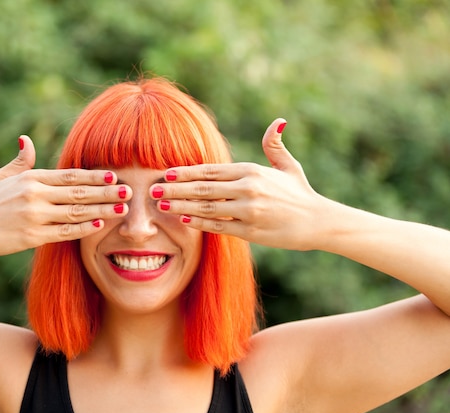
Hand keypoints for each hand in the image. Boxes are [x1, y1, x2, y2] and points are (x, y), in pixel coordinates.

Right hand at [0, 135, 130, 257]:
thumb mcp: (0, 177)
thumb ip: (21, 161)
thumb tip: (27, 139)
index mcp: (31, 178)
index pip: (70, 176)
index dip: (94, 176)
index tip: (114, 175)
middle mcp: (34, 195)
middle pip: (78, 193)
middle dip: (106, 192)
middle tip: (129, 190)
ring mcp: (33, 216)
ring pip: (76, 212)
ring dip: (102, 209)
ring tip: (122, 208)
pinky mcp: (31, 236)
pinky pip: (64, 232)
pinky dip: (83, 228)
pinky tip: (100, 224)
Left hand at [150, 119, 327, 249]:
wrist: (319, 221)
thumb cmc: (300, 193)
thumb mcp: (288, 166)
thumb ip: (275, 145)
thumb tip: (278, 121)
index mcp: (251, 171)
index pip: (210, 170)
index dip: (185, 171)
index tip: (165, 173)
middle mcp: (248, 189)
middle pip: (203, 188)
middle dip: (175, 189)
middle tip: (152, 190)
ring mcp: (249, 210)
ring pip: (207, 207)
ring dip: (181, 205)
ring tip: (161, 205)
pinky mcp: (251, 231)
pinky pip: (219, 226)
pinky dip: (200, 223)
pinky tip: (184, 219)